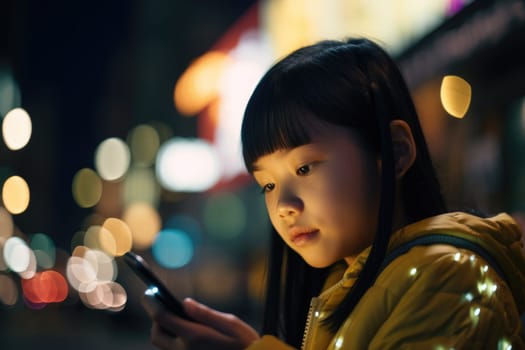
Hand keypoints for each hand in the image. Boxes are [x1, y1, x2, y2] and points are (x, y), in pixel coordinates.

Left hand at [141, 295, 259, 349]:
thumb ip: (205, 314)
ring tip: (176, 315)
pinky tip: (185, 328)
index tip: (148, 291)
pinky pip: (172, 349)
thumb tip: (185, 303)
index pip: (162, 317)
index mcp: (194, 337)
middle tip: (163, 304)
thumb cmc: (244, 343)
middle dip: (156, 319)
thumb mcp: (230, 323)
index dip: (151, 302)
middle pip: (157, 335)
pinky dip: (173, 337)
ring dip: (165, 329)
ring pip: (163, 344)